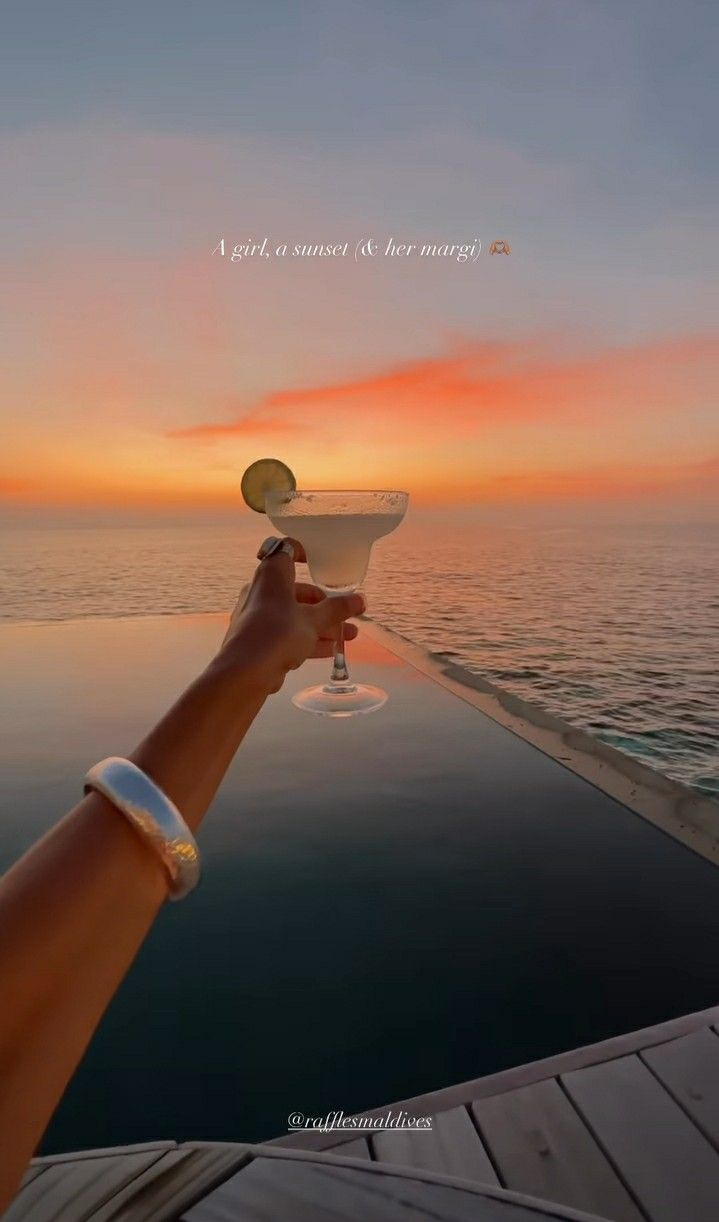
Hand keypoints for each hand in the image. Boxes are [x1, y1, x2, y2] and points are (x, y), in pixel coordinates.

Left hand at [219, 538, 364, 693]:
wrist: (245, 672)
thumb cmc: (279, 633)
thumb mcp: (314, 620)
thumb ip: (338, 609)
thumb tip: (361, 600)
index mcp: (272, 576)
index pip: (286, 551)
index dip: (304, 552)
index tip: (322, 562)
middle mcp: (262, 592)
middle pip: (298, 591)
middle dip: (326, 605)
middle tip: (347, 615)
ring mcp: (259, 617)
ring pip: (295, 615)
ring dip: (322, 625)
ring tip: (348, 636)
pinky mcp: (260, 640)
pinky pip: (288, 634)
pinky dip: (308, 639)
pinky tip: (331, 651)